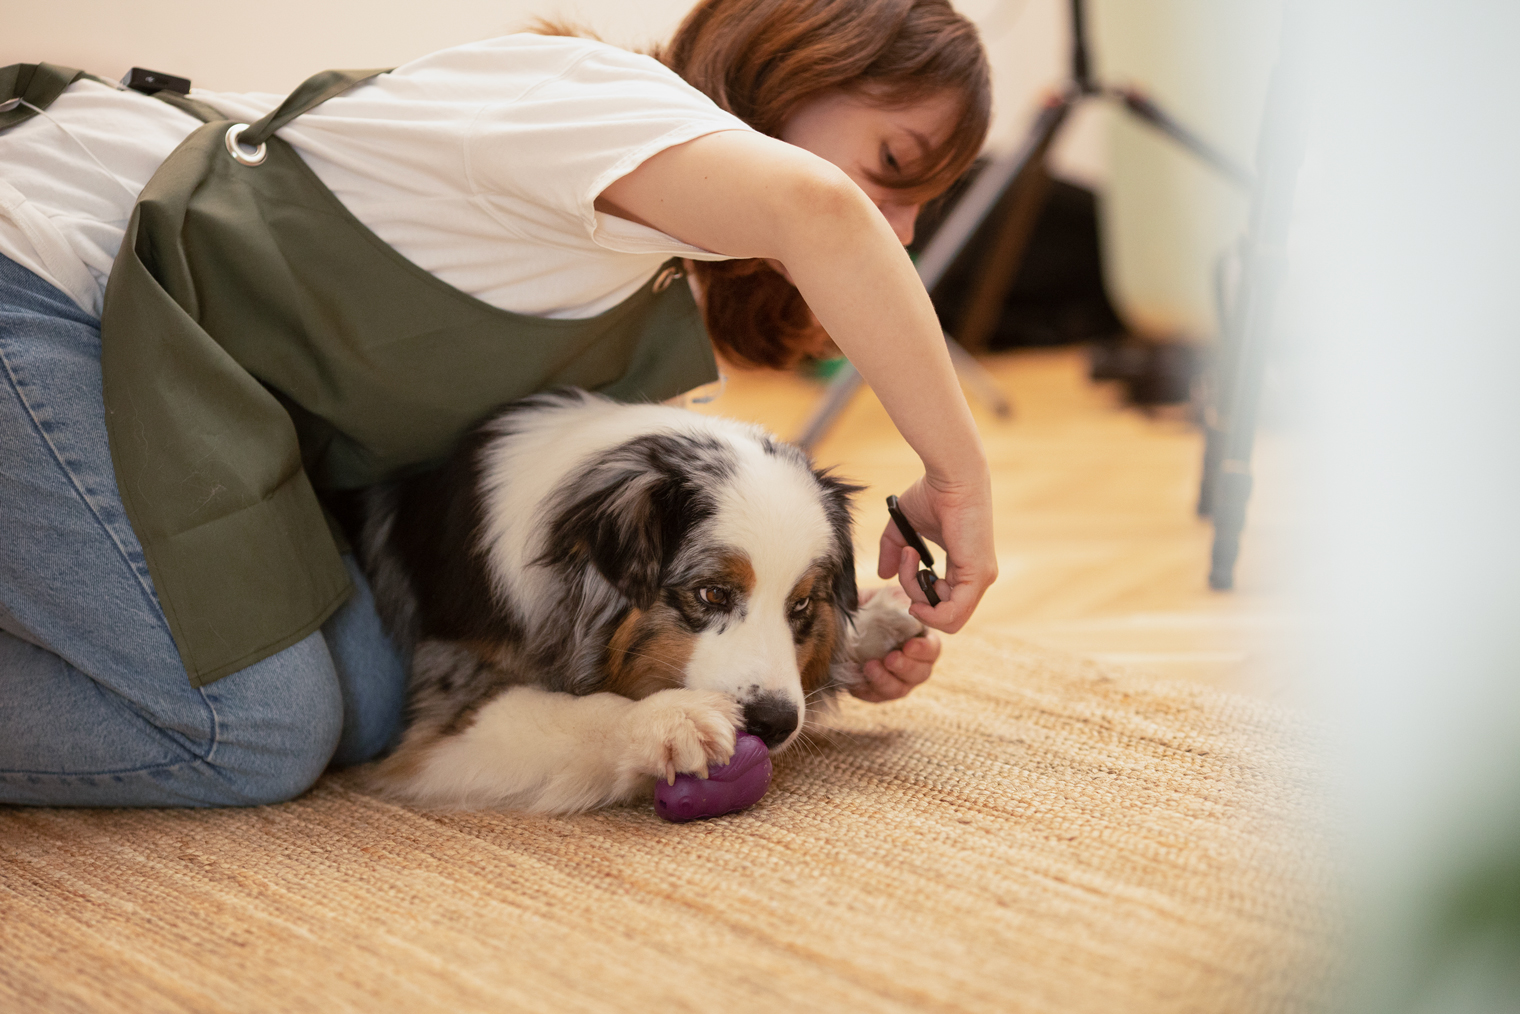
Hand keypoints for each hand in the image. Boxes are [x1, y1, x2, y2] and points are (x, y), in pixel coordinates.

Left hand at [848, 589, 942, 701]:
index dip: (924, 650)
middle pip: (920, 674)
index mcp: (920, 640)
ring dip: (885, 680)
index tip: (909, 645)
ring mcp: (895, 680)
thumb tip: (904, 603)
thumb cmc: (869, 608)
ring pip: (899, 689)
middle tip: (890, 658)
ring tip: (869, 666)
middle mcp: (912, 664)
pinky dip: (865, 688)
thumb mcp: (883, 598)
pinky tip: (855, 673)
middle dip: (906, 667)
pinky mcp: (874, 691)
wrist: (842, 623)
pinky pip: (874, 696)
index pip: (932, 649)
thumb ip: (896, 600)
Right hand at [878, 472, 996, 633]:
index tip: (905, 558)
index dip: (916, 590)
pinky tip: (917, 582)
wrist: (952, 476)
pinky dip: (929, 610)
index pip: (941, 602)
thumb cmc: (933, 493)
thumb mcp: (905, 528)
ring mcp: (980, 579)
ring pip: (943, 618)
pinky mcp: (978, 576)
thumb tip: (883, 576)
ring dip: (916, 593)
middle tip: (907, 558)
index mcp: (963, 568)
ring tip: (911, 557)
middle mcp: (976, 578)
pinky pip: (952, 616)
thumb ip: (893, 552)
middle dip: (913, 593)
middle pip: (940, 614)